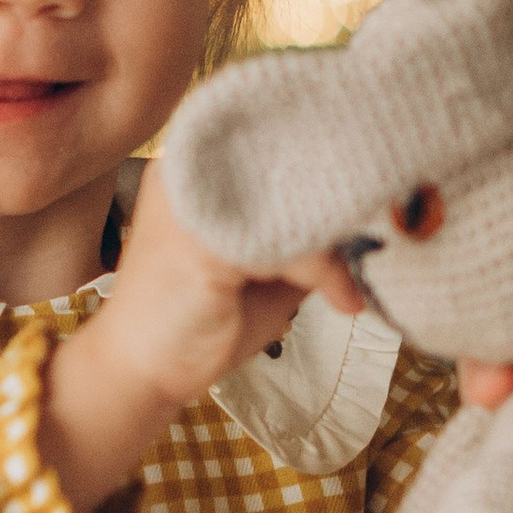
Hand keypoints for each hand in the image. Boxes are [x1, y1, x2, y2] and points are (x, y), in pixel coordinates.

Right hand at [39, 167, 357, 512]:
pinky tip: (340, 298)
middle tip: (375, 242)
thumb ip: (306, 237)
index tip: (374, 195)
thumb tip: (366, 221)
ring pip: (292, 206)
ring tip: (349, 287)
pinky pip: (285, 244)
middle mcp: (188, 166)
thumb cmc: (200, 321)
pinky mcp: (198, 242)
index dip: (327, 168)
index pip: (275, 141)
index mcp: (196, 162)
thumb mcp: (268, 270)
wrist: (137, 372)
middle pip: (288, 165)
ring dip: (331, 251)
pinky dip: (319, 273)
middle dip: (337, 206)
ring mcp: (190, 200)